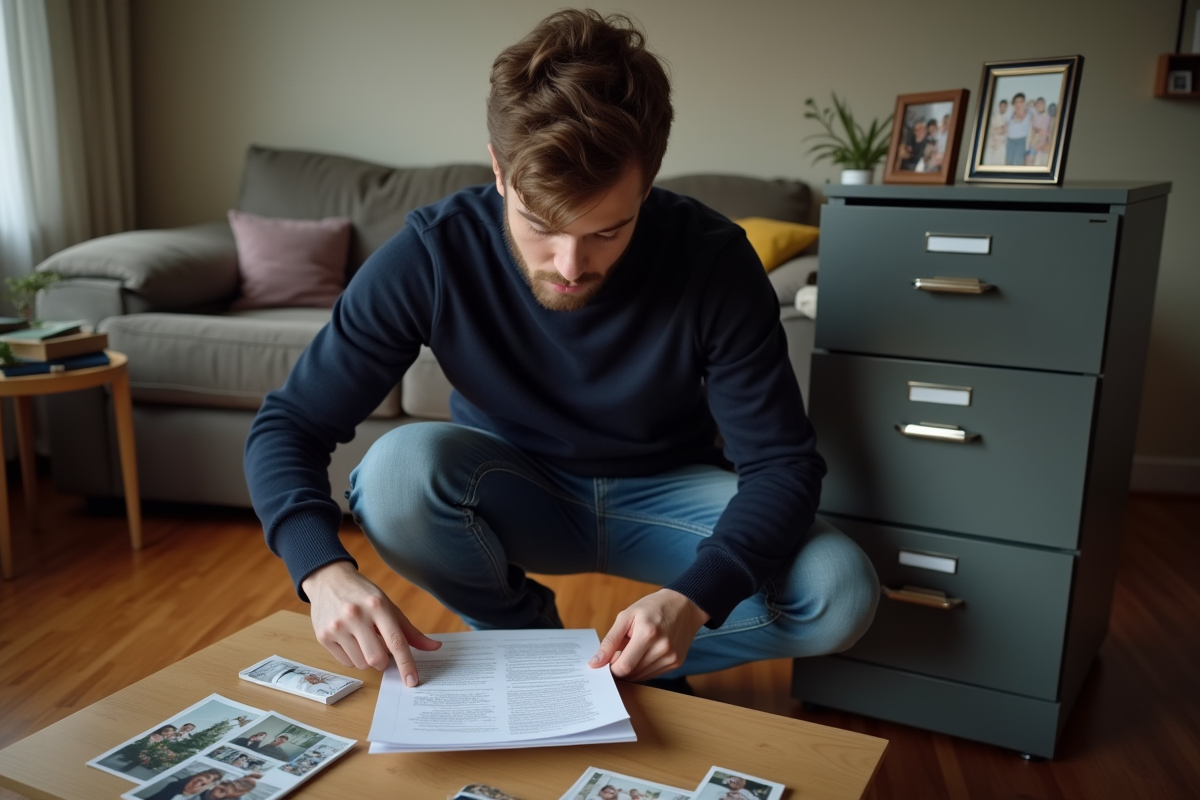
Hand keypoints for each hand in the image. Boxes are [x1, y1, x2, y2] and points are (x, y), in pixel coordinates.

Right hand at [301, 561, 440, 685]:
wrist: (329, 580)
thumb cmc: (364, 595)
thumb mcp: (388, 606)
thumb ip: (410, 631)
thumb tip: (435, 647)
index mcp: (377, 605)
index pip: (395, 641)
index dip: (406, 663)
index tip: (412, 681)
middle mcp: (356, 615)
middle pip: (377, 658)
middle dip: (384, 662)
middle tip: (381, 649)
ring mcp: (337, 626)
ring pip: (361, 663)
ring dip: (367, 659)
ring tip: (363, 640)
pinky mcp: (323, 636)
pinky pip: (346, 662)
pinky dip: (353, 657)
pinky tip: (350, 640)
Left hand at [589, 589, 709, 681]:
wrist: (684, 605)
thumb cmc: (652, 607)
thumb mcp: (626, 616)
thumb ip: (610, 641)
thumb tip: (595, 663)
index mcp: (647, 633)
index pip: (624, 666)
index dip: (611, 668)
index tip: (606, 661)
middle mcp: (662, 648)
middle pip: (632, 673)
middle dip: (620, 667)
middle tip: (620, 652)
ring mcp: (671, 657)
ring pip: (642, 676)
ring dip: (632, 668)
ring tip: (634, 649)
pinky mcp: (676, 662)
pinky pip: (652, 674)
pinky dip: (643, 668)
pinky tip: (644, 653)